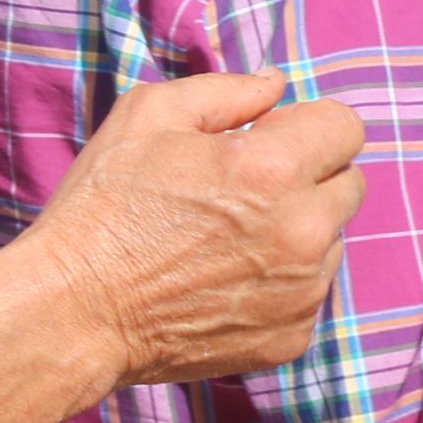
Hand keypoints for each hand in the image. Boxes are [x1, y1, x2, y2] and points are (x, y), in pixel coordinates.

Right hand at [30, 70, 368, 387]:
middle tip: (246, 191)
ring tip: (228, 240)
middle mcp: (302, 231)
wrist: (73, 312)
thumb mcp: (149, 116)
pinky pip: (310, 294)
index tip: (270, 140)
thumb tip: (277, 85)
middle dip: (310, 178)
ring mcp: (302, 291)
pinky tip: (225, 281)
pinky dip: (281, 284)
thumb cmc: (103, 207)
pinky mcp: (292, 337)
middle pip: (349, 185)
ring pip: (331, 241)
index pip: (346, 128)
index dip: (307, 128)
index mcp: (275, 169)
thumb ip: (228, 91)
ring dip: (298, 232)